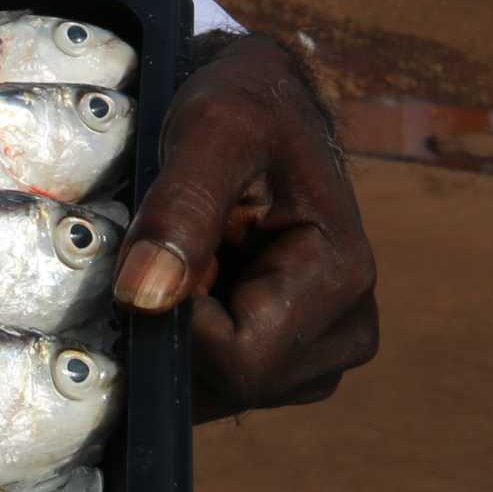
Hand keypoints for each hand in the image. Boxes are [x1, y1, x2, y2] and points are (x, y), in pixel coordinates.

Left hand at [113, 31, 378, 418]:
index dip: (179, 321)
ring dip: (186, 332)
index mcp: (341, 279)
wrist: (267, 103)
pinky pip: (225, 380)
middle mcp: (348, 330)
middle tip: (182, 249)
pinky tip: (198, 282)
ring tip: (194, 259)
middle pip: (233, 384)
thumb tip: (144, 298)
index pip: (239, 362)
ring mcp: (327, 350)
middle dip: (182, 324)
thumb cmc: (243, 106)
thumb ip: (180, 209)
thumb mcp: (209, 130)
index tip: (165, 253)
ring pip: (224, 389)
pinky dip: (193, 341)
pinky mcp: (300, 356)